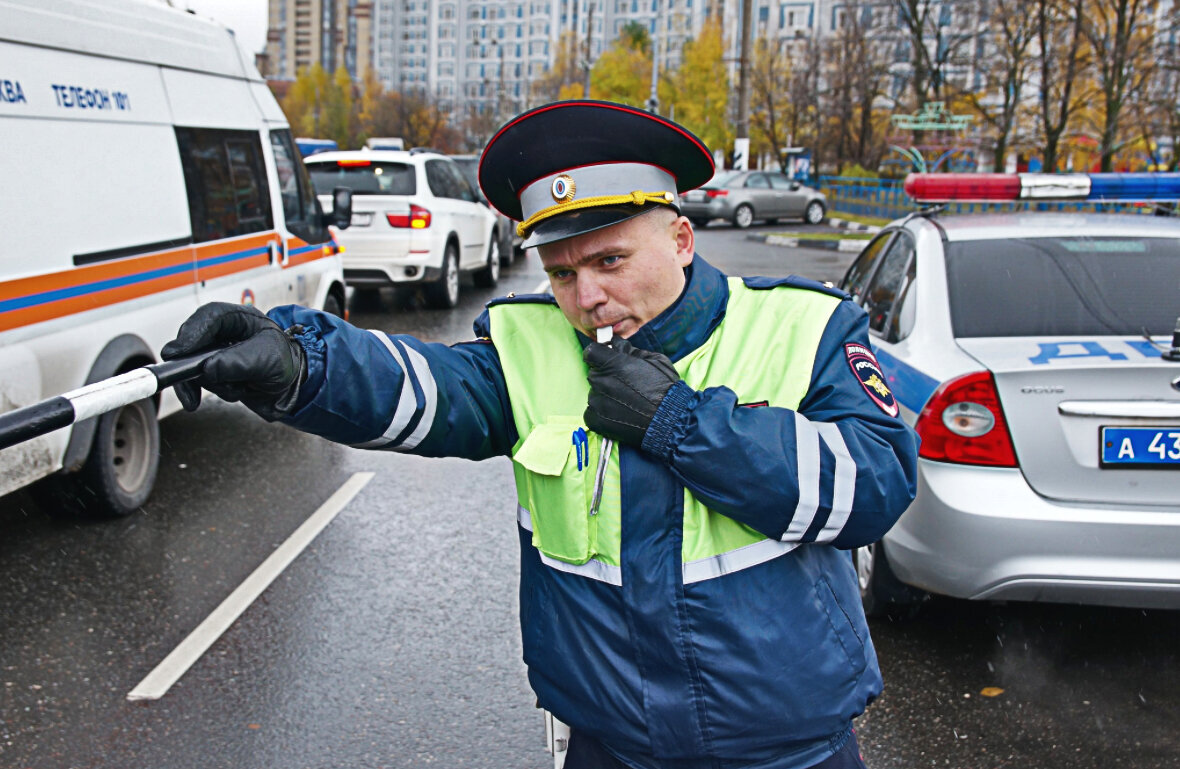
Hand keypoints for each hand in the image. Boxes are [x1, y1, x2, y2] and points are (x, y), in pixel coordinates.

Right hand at [161, 302, 305, 420]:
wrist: (296, 387)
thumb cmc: (288, 362)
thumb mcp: (268, 359)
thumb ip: (238, 363)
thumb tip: (208, 369)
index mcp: (239, 319)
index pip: (208, 318)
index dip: (190, 333)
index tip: (177, 352)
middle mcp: (224, 334)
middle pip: (193, 343)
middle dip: (191, 365)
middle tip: (185, 381)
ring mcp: (218, 355)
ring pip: (195, 367)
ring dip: (213, 382)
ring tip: (240, 386)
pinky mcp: (217, 373)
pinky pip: (204, 383)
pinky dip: (218, 391)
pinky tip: (238, 392)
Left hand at [583, 339, 679, 445]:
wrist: (671, 421)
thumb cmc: (666, 389)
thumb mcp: (654, 360)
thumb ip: (631, 350)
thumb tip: (616, 344)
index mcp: (613, 363)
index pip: (591, 353)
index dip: (598, 356)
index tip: (605, 360)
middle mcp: (601, 381)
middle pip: (594, 374)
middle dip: (606, 377)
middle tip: (625, 386)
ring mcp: (596, 402)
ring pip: (595, 394)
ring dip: (606, 396)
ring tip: (626, 403)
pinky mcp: (596, 420)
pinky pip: (592, 413)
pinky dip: (602, 414)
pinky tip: (619, 415)